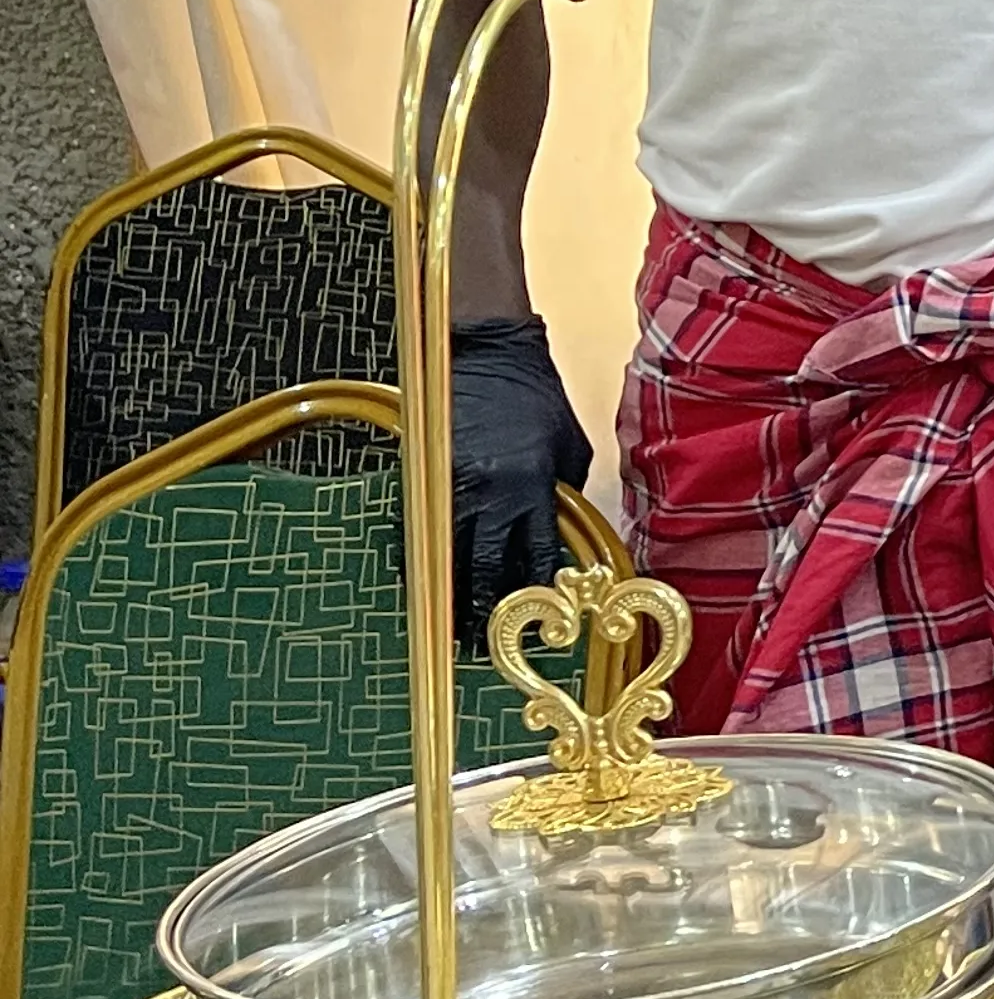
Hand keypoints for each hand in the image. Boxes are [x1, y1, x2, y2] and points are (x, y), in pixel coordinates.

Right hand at [447, 314, 592, 630]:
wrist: (489, 355)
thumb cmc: (539, 401)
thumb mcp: (571, 449)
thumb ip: (562, 497)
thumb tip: (555, 539)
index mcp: (534, 487)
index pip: (535, 558)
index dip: (534, 596)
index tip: (535, 624)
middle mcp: (490, 493)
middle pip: (481, 568)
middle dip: (479, 610)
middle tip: (476, 644)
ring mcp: (450, 484)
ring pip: (444, 555)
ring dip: (445, 593)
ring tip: (446, 626)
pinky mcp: (423, 473)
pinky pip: (417, 529)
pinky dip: (419, 558)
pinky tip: (421, 582)